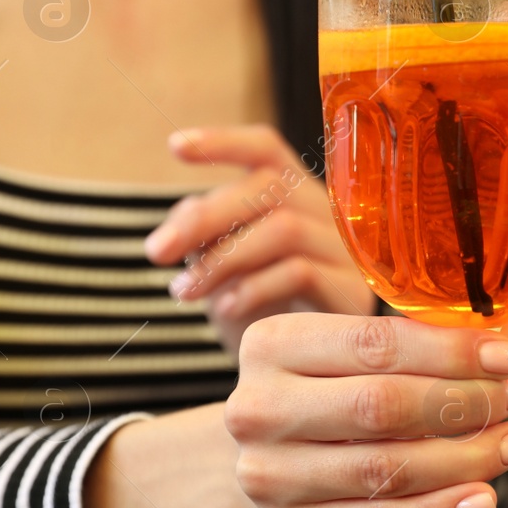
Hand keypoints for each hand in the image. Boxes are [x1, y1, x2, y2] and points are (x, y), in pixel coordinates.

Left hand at [144, 126, 375, 351]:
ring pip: (284, 229)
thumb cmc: (261, 304)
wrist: (305, 365)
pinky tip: (225, 309)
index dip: (224, 142)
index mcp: (293, 193)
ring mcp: (346, 248)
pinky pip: (301, 272)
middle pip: (268, 188)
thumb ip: (203, 233)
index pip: (266, 149)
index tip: (175, 147)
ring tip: (185, 291)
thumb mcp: (222, 263)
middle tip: (155, 252)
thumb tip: (181, 219)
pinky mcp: (352, 289)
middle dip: (204, 218)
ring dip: (222, 259)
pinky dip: (253, 288)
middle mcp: (326, 211)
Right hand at [227, 313, 507, 507]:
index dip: (452, 350)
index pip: (376, 343)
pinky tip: (483, 496)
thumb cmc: (325, 390)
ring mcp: (272, 475)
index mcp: (273, 344)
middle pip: (382, 406)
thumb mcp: (349, 350)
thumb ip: (420, 340)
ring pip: (386, 469)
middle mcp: (260, 409)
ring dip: (466, 457)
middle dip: (465, 402)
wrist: (264, 457)